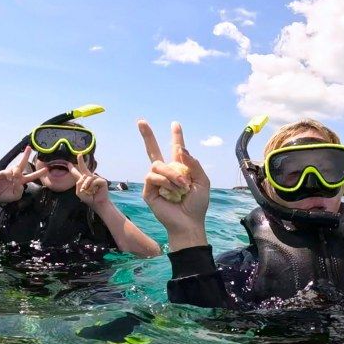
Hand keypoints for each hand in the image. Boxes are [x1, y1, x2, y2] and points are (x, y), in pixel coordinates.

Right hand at [0, 146, 47, 203]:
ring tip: (14, 178)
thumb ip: (20, 191)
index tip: (46, 169)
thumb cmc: (5, 195)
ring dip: (17, 172)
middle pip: (22, 164)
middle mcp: (16, 175)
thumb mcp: (16, 196)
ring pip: (16, 168)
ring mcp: (8, 173)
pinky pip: (7, 172)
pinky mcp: (1, 173)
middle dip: (25, 155)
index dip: (39, 173)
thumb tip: (19, 183)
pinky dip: (9, 175)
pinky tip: (8, 179)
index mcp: (21, 180)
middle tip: (29, 148)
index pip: (32, 176)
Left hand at [69, 154, 109, 208]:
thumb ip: (78, 184)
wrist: (97, 203)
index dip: (73, 169)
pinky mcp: (102, 180)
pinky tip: (94, 190)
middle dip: (81, 161)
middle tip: (79, 155)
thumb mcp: (80, 193)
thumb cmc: (89, 198)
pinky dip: (92, 186)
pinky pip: (94, 180)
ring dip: (86, 185)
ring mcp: (96, 178)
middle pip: (84, 168)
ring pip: (87, 177)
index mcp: (83, 181)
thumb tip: (83, 176)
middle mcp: (89, 178)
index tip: (69, 164)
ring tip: (89, 191)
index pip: (77, 174)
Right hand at [138, 120, 209, 249]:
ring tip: (182, 187)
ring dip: (172, 174)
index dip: (176, 137)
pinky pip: (152, 177)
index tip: (175, 124)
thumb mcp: (202, 181)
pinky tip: (172, 192)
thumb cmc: (197, 205)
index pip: (176, 150)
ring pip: (157, 165)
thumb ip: (193, 164)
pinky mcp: (149, 191)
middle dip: (147, 135)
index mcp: (180, 169)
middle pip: (153, 150)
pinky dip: (165, 182)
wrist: (188, 222)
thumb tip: (180, 149)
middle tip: (141, 121)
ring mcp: (156, 181)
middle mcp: (166, 173)